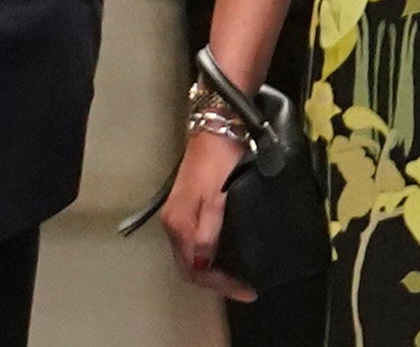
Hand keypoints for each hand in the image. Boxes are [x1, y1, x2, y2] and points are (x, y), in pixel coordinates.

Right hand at [161, 129, 257, 301]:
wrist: (216, 128)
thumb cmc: (220, 162)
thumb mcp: (216, 199)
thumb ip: (209, 232)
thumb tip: (204, 263)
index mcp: (180, 224)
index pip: (195, 269)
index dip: (220, 284)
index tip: (247, 290)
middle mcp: (173, 224)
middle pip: (189, 267)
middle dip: (215, 282)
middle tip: (243, 288)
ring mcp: (177, 215)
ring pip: (190, 256)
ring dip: (210, 271)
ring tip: (235, 276)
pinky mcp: (185, 207)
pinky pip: (193, 243)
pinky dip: (207, 256)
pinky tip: (223, 255)